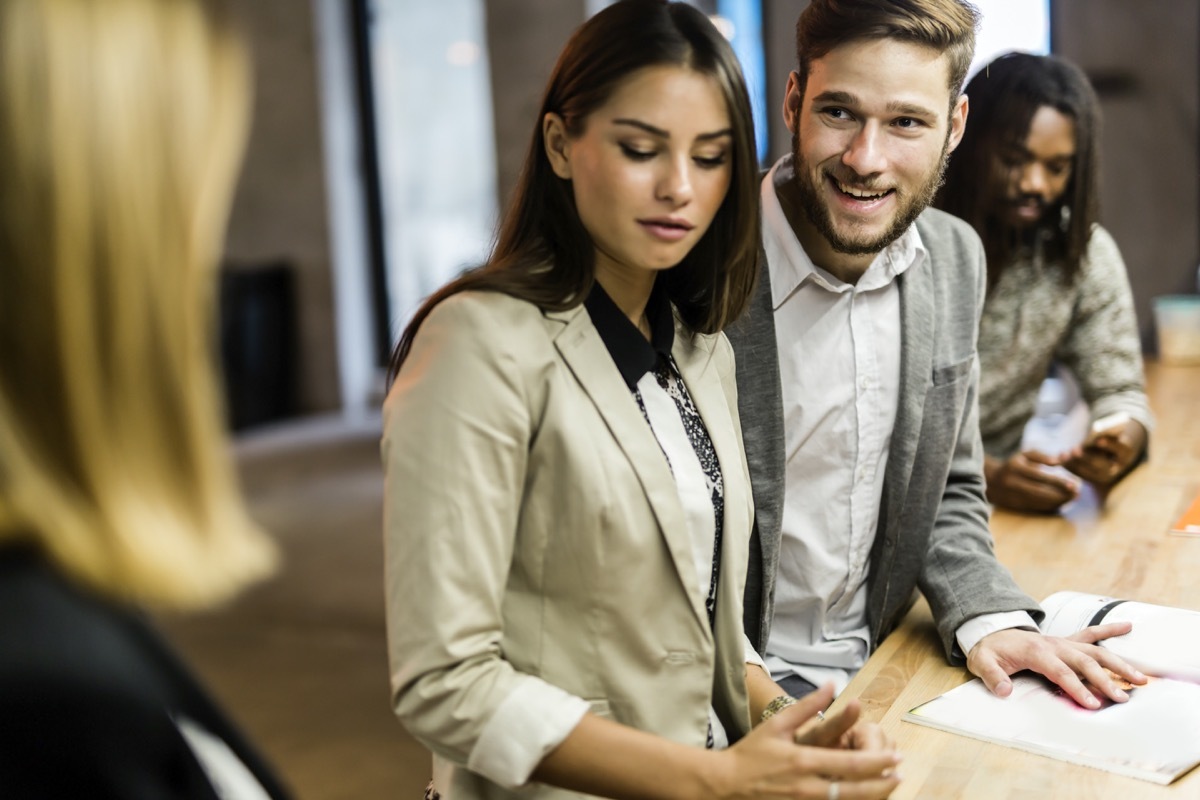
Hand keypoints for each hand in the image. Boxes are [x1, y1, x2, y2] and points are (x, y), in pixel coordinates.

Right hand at [711, 684, 900, 798]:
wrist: (725, 784)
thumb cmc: (751, 753)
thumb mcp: (777, 725)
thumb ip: (807, 706)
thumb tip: (831, 685)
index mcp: (803, 760)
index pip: (850, 764)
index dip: (877, 762)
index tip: (896, 757)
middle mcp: (807, 786)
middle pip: (855, 789)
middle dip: (882, 783)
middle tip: (901, 775)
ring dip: (870, 796)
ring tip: (888, 789)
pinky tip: (860, 798)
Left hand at [966, 625, 1146, 708]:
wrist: (990, 633)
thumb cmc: (989, 651)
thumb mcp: (982, 663)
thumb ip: (993, 677)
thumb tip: (1004, 691)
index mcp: (1035, 651)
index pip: (1059, 671)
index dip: (1075, 687)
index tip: (1091, 704)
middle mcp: (1054, 644)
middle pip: (1083, 662)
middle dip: (1104, 680)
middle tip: (1122, 698)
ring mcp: (1062, 642)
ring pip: (1094, 651)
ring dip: (1117, 663)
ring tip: (1140, 678)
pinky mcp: (1066, 641)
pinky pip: (1090, 634)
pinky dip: (1109, 630)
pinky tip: (1127, 627)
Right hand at [984, 451, 1078, 512]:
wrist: (991, 481)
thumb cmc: (1014, 465)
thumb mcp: (1025, 455)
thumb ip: (1043, 456)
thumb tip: (1061, 460)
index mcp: (1015, 467)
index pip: (1040, 476)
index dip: (1058, 481)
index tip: (1074, 483)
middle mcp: (1012, 482)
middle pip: (1040, 492)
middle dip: (1060, 494)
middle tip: (1077, 493)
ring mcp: (1012, 496)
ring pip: (1039, 502)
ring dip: (1058, 502)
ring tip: (1072, 498)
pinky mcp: (1016, 506)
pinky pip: (1036, 507)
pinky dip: (1051, 506)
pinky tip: (1061, 503)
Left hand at [1061, 419, 1145, 485]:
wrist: (1108, 455)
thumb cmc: (1107, 437)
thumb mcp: (1109, 433)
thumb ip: (1105, 430)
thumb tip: (1096, 429)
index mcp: (1125, 453)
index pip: (1121, 449)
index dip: (1110, 444)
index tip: (1098, 440)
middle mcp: (1116, 468)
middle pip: (1102, 465)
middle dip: (1087, 458)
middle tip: (1075, 450)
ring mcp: (1104, 477)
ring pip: (1088, 472)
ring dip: (1074, 463)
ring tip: (1063, 454)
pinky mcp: (1092, 481)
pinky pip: (1079, 475)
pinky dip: (1069, 467)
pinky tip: (1060, 459)